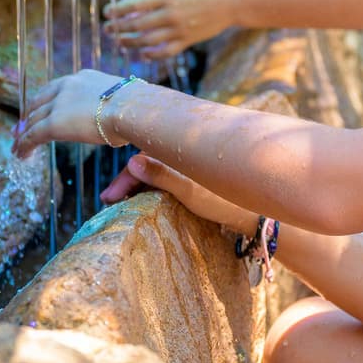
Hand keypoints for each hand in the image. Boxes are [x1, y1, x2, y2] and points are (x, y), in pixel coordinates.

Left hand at [11, 69, 142, 158]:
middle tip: (21, 127)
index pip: (57, 88)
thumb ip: (112, 103)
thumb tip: (120, 114)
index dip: (46, 101)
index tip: (41, 110)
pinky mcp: (53, 123)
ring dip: (24, 133)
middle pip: (40, 101)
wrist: (132, 107)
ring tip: (18, 146)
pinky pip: (32, 135)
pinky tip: (21, 154)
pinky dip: (24, 144)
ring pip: (33, 120)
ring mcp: (58, 104)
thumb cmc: (138, 106)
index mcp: (83, 77)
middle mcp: (67, 86)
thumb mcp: (122, 97)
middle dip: (29, 115)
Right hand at [102, 153, 256, 234]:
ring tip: (120, 202)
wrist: (254, 213)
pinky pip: (166, 177)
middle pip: (146, 163)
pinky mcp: (194, 175)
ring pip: (155, 170)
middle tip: (107, 202)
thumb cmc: (224, 201)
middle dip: (126, 181)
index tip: (107, 199)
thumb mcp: (189, 191)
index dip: (123, 179)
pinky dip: (151, 187)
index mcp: (179, 150)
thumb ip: (161, 176)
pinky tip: (143, 198)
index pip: (141, 160)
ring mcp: (188, 164)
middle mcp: (182, 153)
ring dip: (138, 184)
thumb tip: (132, 161)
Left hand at [105, 0, 235, 58]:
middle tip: (107, 29)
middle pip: (137, 24)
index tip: (106, 12)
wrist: (234, 0)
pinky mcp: (188, 40)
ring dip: (130, 42)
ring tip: (120, 42)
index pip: (134, 4)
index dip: (117, 10)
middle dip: (119, 28)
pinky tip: (142, 53)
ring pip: (148, 40)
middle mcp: (171, 13)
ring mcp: (179, 29)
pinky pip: (165, 51)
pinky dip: (151, 54)